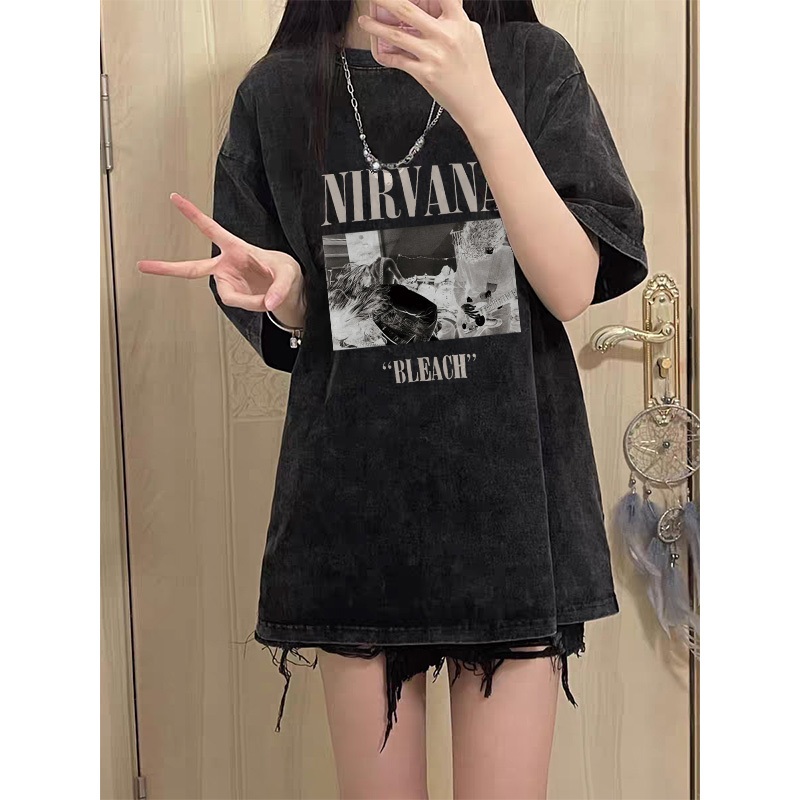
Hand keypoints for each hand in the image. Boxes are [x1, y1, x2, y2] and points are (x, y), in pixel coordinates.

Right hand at [137, 193, 304, 325]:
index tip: (174, 198)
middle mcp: (226, 264)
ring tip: (267, 296)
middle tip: (142, 265)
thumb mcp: (290, 276)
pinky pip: (238, 304)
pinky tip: (263, 299)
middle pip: (191, 268)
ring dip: (250, 300)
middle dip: (167, 268)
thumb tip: (268, 304)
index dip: (193, 214)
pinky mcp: (232, 295)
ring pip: (229, 297)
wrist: (287, 290)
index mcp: (236, 248)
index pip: (211, 229)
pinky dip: (252, 305)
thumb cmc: (286, 272)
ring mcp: (227, 281)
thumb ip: (280, 289)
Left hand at [358, 0, 501, 131]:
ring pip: (396, 35)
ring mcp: (433, 55)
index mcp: (458, 21)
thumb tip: (445, 8)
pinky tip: (379, 50)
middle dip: (386, 1)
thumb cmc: (475, 69)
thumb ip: (458, 19)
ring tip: (364, 21)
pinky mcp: (425, 73)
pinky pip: (399, 60)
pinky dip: (386, 55)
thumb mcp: (472, 35)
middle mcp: (445, 36)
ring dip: (376, 27)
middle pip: (407, 9)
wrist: (477, 100)